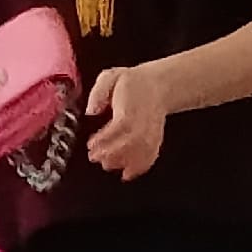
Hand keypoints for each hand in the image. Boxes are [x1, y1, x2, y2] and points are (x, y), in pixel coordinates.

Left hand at [86, 64, 170, 180]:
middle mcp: (143, 120)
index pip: (120, 125)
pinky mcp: (156, 138)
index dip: (106, 138)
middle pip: (132, 142)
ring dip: (124, 162)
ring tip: (108, 165)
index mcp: (131, 105)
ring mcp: (152, 131)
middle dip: (112, 153)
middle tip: (95, 157)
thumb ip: (99, 92)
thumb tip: (91, 110)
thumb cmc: (133, 82)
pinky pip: (151, 155)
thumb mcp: (111, 77)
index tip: (91, 144)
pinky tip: (128, 174)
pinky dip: (140, 167)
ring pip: (142, 151)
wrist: (160, 85)